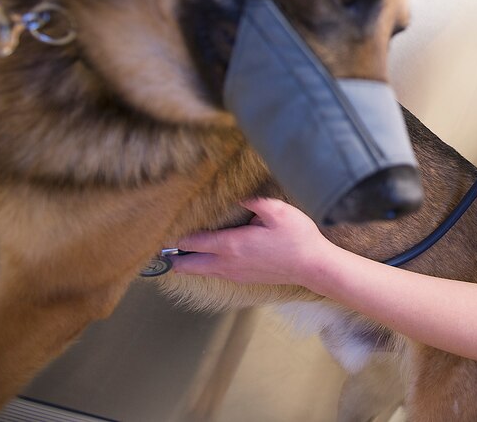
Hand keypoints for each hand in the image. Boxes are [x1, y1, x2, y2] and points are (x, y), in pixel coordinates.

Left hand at [170, 197, 330, 285]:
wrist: (313, 266)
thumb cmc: (297, 237)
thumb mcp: (278, 210)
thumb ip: (253, 201)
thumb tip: (235, 196)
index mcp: (231, 245)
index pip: (192, 243)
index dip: (175, 238)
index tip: (165, 230)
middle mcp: (228, 263)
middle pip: (188, 266)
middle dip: (174, 258)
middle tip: (163, 247)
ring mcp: (235, 274)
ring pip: (201, 272)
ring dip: (189, 263)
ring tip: (180, 252)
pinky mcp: (244, 279)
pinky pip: (216, 274)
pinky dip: (206, 267)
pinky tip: (210, 257)